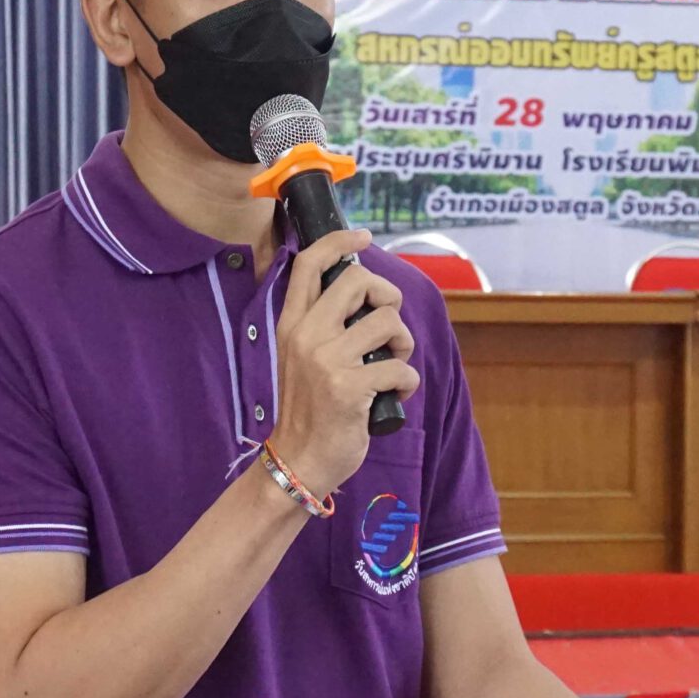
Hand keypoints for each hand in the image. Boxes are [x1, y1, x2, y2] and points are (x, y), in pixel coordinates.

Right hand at [265, 228, 420, 499]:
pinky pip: (400, 367)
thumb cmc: (307, 410)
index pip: (310, 264)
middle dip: (388, 298)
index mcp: (290, 324)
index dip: (339, 241)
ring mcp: (327, 360)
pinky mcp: (349, 388)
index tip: (362, 236)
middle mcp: (306, 335)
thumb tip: (365, 297)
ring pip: (388, 322)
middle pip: (360, 281)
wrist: (296, 461)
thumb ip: (322, 326)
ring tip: (394, 365)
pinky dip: (407, 382)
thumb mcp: (299, 358)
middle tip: (388, 325)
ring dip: (403, 343)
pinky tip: (395, 395)